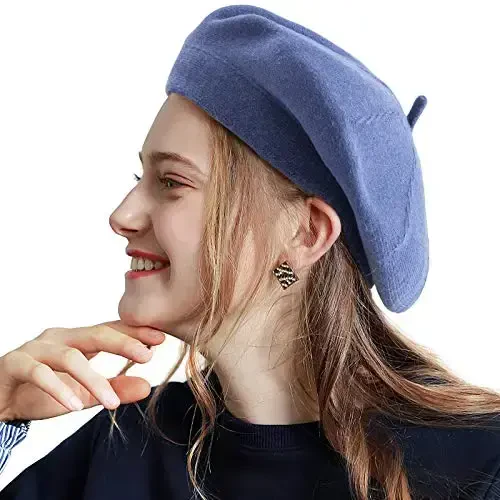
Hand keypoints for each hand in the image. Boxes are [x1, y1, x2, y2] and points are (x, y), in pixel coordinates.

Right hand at [0, 320, 165, 421]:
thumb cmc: (41, 392)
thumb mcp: (82, 393)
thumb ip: (112, 389)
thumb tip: (147, 386)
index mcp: (77, 339)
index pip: (110, 329)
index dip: (135, 332)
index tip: (161, 338)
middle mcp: (59, 337)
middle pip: (95, 334)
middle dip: (123, 342)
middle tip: (146, 355)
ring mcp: (37, 349)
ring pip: (70, 356)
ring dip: (94, 379)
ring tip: (112, 402)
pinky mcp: (16, 364)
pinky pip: (40, 374)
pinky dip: (59, 390)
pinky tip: (77, 406)